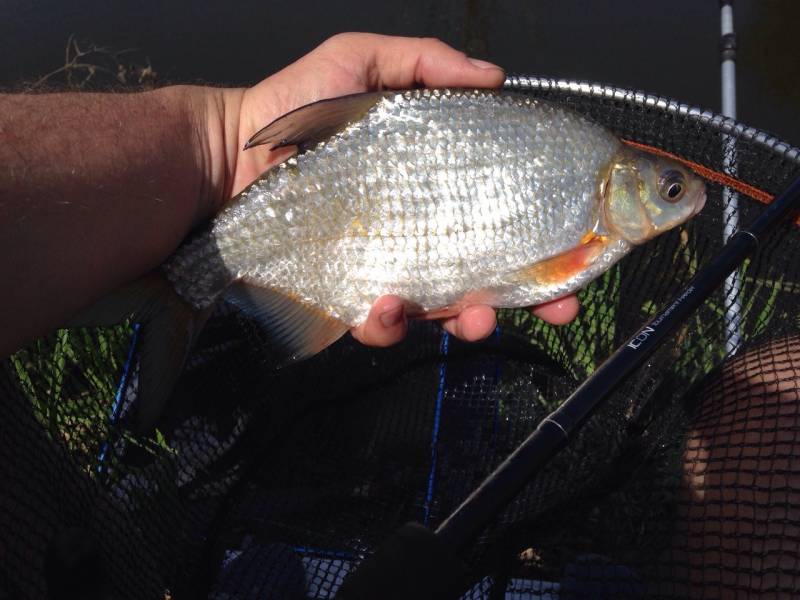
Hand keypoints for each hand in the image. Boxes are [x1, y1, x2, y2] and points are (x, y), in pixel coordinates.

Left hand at [221, 33, 579, 346]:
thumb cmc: (296, 105)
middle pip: (489, 276)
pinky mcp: (348, 296)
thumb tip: (495, 76)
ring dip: (470, 321)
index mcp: (435, 190)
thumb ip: (425, 63)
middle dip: (529, 300)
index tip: (579, 254)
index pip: (503, 218)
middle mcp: (420, 235)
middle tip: (557, 308)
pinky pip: (378, 324)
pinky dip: (388, 324)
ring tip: (476, 316)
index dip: (545, 241)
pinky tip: (386, 306)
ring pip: (443, 313)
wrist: (232, 153)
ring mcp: (387, 269)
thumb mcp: (362, 63)